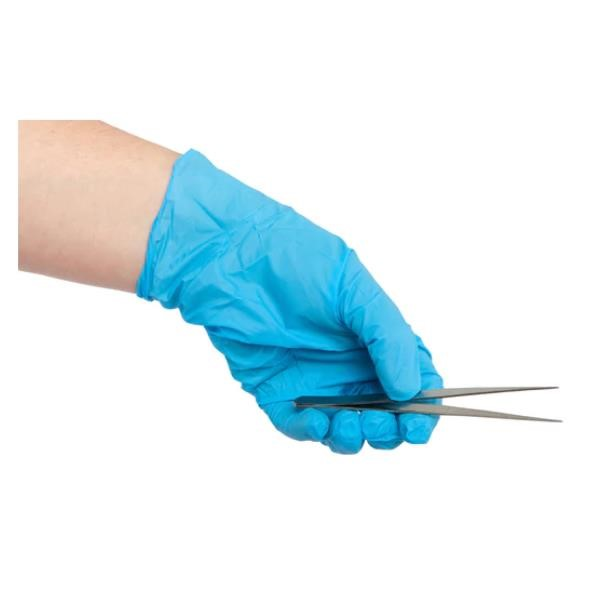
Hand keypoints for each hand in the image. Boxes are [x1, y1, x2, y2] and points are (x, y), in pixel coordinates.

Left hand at [137, 150, 442, 452]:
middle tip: (384, 423)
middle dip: (390, 428)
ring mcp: (314, 379)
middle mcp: (349, 363)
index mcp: (375, 338)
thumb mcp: (355, 290)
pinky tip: (316, 421)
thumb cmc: (296, 260)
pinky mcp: (277, 390)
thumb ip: (388, 338)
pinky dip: (312, 432)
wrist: (230, 258)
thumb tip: (412, 389)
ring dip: (355, 436)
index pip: (412, 380)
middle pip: (384, 413)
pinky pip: (299, 425)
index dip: (424, 408)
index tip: (421, 426)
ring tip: (352, 424)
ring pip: (346, 427)